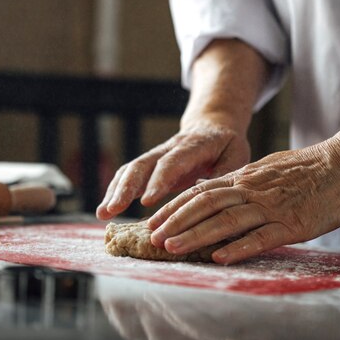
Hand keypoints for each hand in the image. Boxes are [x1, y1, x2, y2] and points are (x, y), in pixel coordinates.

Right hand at [96, 120, 249, 218]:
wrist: (212, 125)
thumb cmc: (227, 144)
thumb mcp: (237, 154)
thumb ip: (225, 173)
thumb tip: (207, 194)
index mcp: (192, 146)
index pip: (172, 163)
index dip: (159, 181)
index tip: (147, 201)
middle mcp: (169, 148)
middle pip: (143, 165)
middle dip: (126, 188)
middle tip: (112, 210)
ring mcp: (156, 156)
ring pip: (131, 169)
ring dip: (115, 191)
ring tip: (102, 214)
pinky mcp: (150, 165)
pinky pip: (128, 175)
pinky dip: (116, 191)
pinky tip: (106, 210)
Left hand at [148, 141, 339, 263]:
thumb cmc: (307, 168)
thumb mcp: (267, 168)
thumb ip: (240, 180)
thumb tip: (214, 188)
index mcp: (245, 178)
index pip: (200, 191)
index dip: (174, 207)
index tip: (153, 220)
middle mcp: (251, 190)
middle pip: (205, 204)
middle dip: (176, 221)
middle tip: (152, 237)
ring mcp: (271, 207)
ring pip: (226, 220)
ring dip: (196, 235)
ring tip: (172, 247)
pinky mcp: (291, 224)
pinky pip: (261, 236)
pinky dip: (238, 247)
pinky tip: (220, 257)